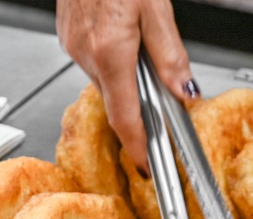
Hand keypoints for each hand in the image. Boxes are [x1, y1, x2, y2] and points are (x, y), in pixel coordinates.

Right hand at [57, 0, 199, 172]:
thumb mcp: (156, 8)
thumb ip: (171, 56)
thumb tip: (185, 93)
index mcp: (111, 53)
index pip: (126, 119)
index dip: (138, 148)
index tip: (147, 167)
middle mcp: (86, 52)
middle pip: (117, 100)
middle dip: (139, 106)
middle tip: (162, 104)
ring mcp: (73, 42)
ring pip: (106, 78)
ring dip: (127, 77)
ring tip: (142, 48)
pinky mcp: (67, 31)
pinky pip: (93, 58)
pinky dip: (112, 59)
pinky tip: (123, 36)